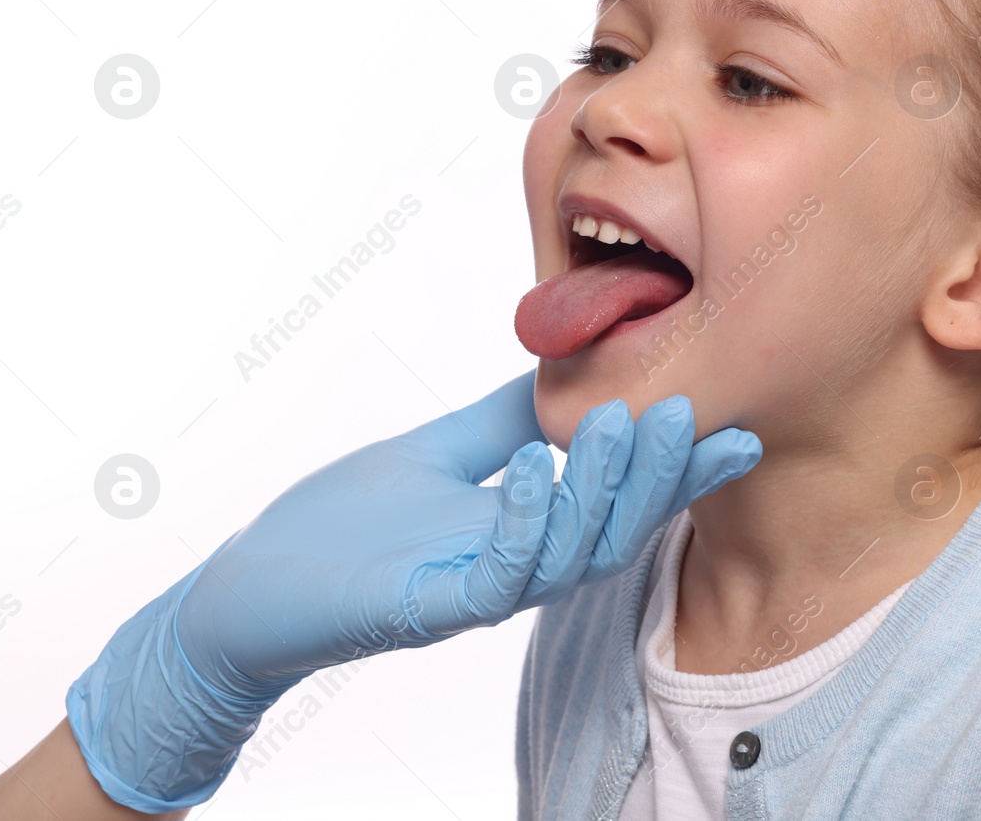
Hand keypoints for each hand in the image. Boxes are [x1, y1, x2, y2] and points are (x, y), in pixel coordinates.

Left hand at [65, 371, 759, 811]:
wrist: (245, 590)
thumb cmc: (337, 529)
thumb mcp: (437, 456)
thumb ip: (502, 421)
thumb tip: (565, 370)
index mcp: (522, 534)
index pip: (616, 507)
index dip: (678, 477)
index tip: (735, 433)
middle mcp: (511, 570)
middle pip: (612, 534)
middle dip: (659, 477)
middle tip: (691, 413)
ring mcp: (469, 593)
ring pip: (568, 554)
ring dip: (605, 490)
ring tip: (629, 421)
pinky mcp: (422, 610)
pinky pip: (493, 577)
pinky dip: (522, 519)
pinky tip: (532, 463)